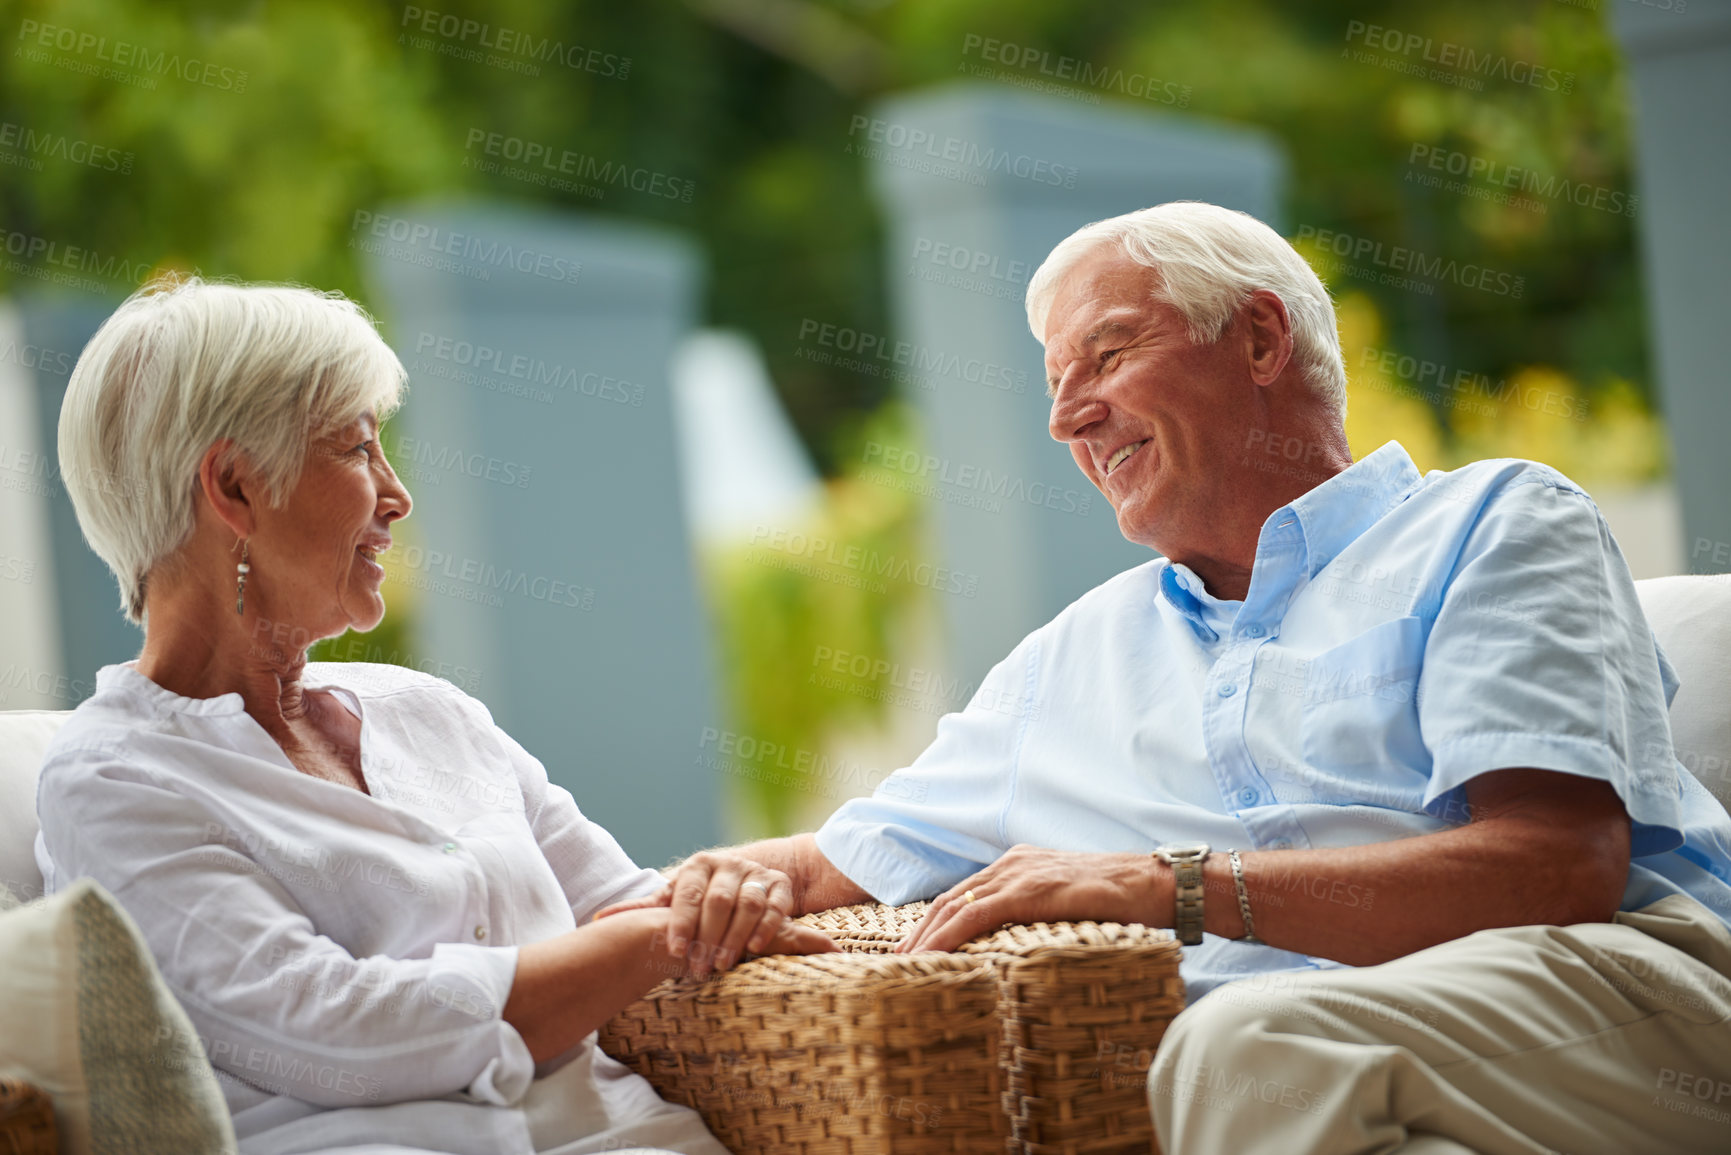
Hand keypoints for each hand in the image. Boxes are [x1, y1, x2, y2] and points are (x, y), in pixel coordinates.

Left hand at [594, 850, 837, 975]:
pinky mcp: (780, 885)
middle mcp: (728, 864)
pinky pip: (776, 906)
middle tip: (698, 968)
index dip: (682, 923)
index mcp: (698, 865)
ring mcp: (756, 874)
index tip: (676, 951)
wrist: (746, 878)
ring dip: (735, 937)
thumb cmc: (700, 896)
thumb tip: (598, 918)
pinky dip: (766, 927)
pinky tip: (754, 949)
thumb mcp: (674, 898)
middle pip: (718, 901)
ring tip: (722, 964)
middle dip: (707, 937)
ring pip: (747, 904)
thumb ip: (643, 909)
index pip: (688, 894)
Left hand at [895, 845, 1163, 952]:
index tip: (915, 945)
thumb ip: (1039, 910)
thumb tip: (1020, 940)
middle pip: (951, 899)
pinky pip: (978, 915)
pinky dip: (950, 935)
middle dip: (921, 930)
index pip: (965, 893)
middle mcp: (1012, 863)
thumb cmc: (1118, 900)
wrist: (1151, 883)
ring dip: (927, 936)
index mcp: (1018, 864)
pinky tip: (934, 954)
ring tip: (906, 964)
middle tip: (897, 960)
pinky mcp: (1029, 890)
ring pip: (956, 906)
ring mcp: (1019, 874)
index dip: (936, 919)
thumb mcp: (1067, 901)